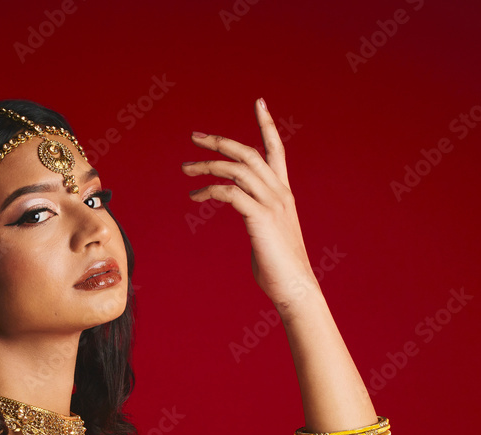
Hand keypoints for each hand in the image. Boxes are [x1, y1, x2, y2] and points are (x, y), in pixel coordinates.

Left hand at [181, 98, 318, 313]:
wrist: (295, 288)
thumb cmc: (280, 268)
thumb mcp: (269, 235)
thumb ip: (258, 217)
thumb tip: (246, 214)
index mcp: (283, 194)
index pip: (276, 150)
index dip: (267, 125)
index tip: (259, 102)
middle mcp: (280, 193)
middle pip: (248, 154)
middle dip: (220, 142)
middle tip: (194, 137)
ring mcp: (272, 204)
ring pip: (237, 170)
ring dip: (207, 166)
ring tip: (185, 170)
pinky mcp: (260, 218)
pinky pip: (231, 193)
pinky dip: (210, 190)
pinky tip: (196, 196)